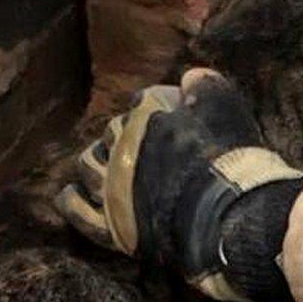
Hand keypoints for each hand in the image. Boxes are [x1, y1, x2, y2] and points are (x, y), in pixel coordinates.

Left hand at [56, 69, 302, 300]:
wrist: (226, 212)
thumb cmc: (230, 159)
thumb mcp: (226, 108)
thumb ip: (206, 87)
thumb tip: (190, 77)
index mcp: (148, 113)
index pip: (142, 102)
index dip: (156, 109)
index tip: (171, 120)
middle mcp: (123, 146)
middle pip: (112, 132)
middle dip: (124, 136)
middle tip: (143, 148)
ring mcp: (112, 186)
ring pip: (88, 165)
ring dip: (95, 162)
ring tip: (106, 168)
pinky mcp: (111, 224)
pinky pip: (77, 210)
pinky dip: (72, 200)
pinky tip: (72, 194)